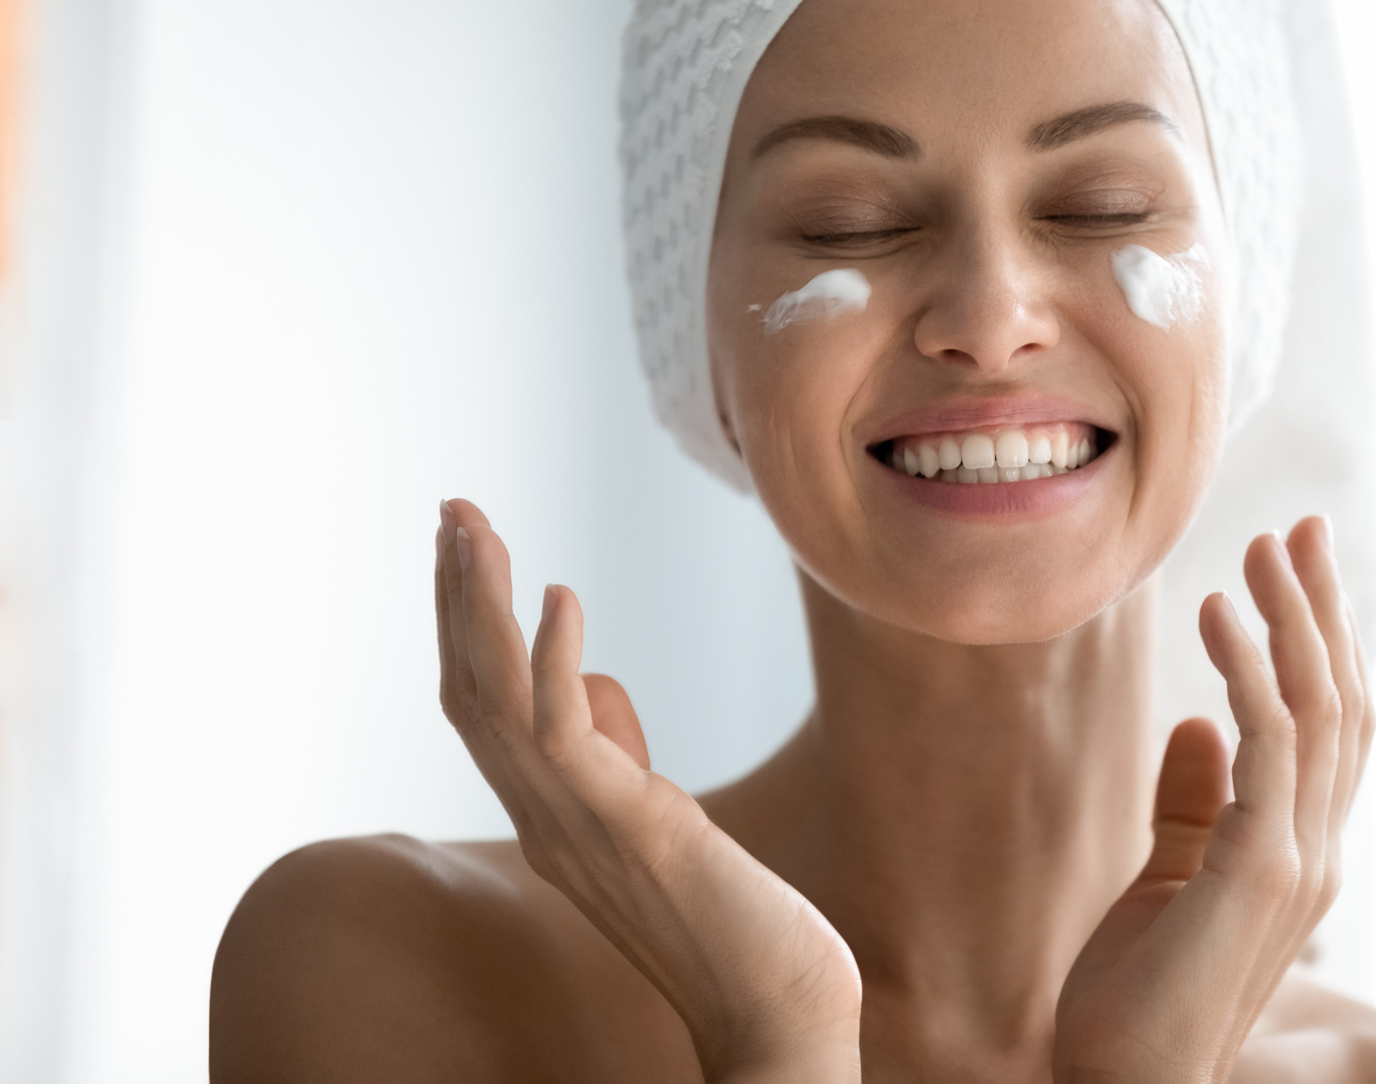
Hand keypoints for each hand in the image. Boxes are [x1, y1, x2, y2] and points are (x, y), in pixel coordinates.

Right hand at [435, 499, 860, 1082]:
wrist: (776, 1014)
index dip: (462, 626)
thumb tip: (599, 688)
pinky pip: (567, 737)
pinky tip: (561, 595)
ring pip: (498, 701)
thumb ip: (619, 762)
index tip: (462, 546)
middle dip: (455, 596)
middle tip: (451, 509)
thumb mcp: (661, 821)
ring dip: (480, 607)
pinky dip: (555, 661)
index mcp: (549, 819)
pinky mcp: (632, 826)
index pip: (480, 708)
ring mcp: (580, 826)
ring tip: (473, 526)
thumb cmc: (732, 922)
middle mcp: (544, 821)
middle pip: (470, 691)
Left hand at [1053, 516, 1372, 1083]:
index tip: (1299, 563)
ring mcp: (1298, 863)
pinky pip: (1268, 745)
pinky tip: (1217, 613)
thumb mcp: (1166, 881)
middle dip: (1324, 609)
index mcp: (1299, 850)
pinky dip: (1251, 669)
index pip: (1336, 726)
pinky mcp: (1259, 872)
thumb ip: (1191, 804)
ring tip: (1259, 548)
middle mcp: (1317, 851)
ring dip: (1293, 619)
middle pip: (1345, 702)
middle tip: (1302, 525)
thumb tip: (1198, 723)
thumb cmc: (1134, 1000)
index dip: (1328, 641)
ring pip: (1321, 710)